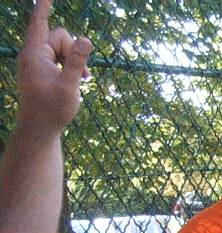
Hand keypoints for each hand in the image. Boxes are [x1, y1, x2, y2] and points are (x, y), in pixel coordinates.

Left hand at [15, 0, 92, 136]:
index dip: (43, 8)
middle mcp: (33, 55)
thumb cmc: (52, 110)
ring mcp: (37, 62)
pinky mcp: (42, 70)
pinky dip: (70, 65)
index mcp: (34, 55)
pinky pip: (59, 58)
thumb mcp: (69, 86)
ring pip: (61, 48)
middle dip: (74, 50)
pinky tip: (79, 79)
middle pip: (58, 37)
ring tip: (83, 79)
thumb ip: (77, 62)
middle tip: (85, 74)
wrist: (39, 129)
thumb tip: (85, 39)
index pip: (39, 24)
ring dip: (75, 59)